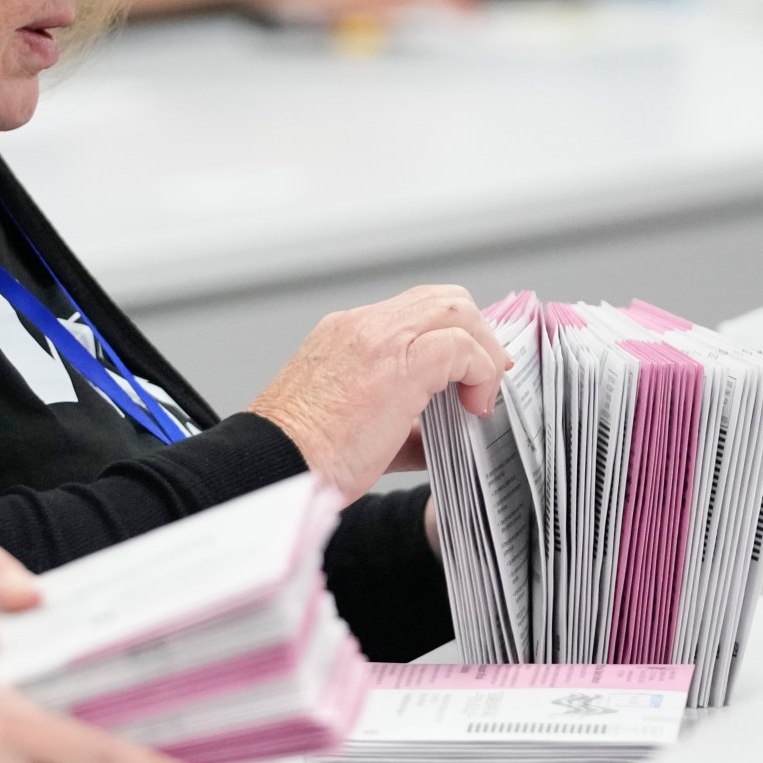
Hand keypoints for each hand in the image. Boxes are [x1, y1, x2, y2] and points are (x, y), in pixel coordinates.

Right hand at [247, 285, 509, 500]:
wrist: (275, 463)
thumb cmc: (301, 455)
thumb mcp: (350, 423)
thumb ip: (398, 420)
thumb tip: (432, 437)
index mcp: (344, 335)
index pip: (415, 311)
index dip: (454, 333)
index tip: (469, 368)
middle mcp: (361, 326)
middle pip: (442, 299)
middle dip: (477, 335)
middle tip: (487, 375)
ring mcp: (379, 338)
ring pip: (456, 310)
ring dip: (483, 351)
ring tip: (482, 393)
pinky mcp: (400, 363)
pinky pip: (462, 348)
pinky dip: (481, 373)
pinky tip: (474, 407)